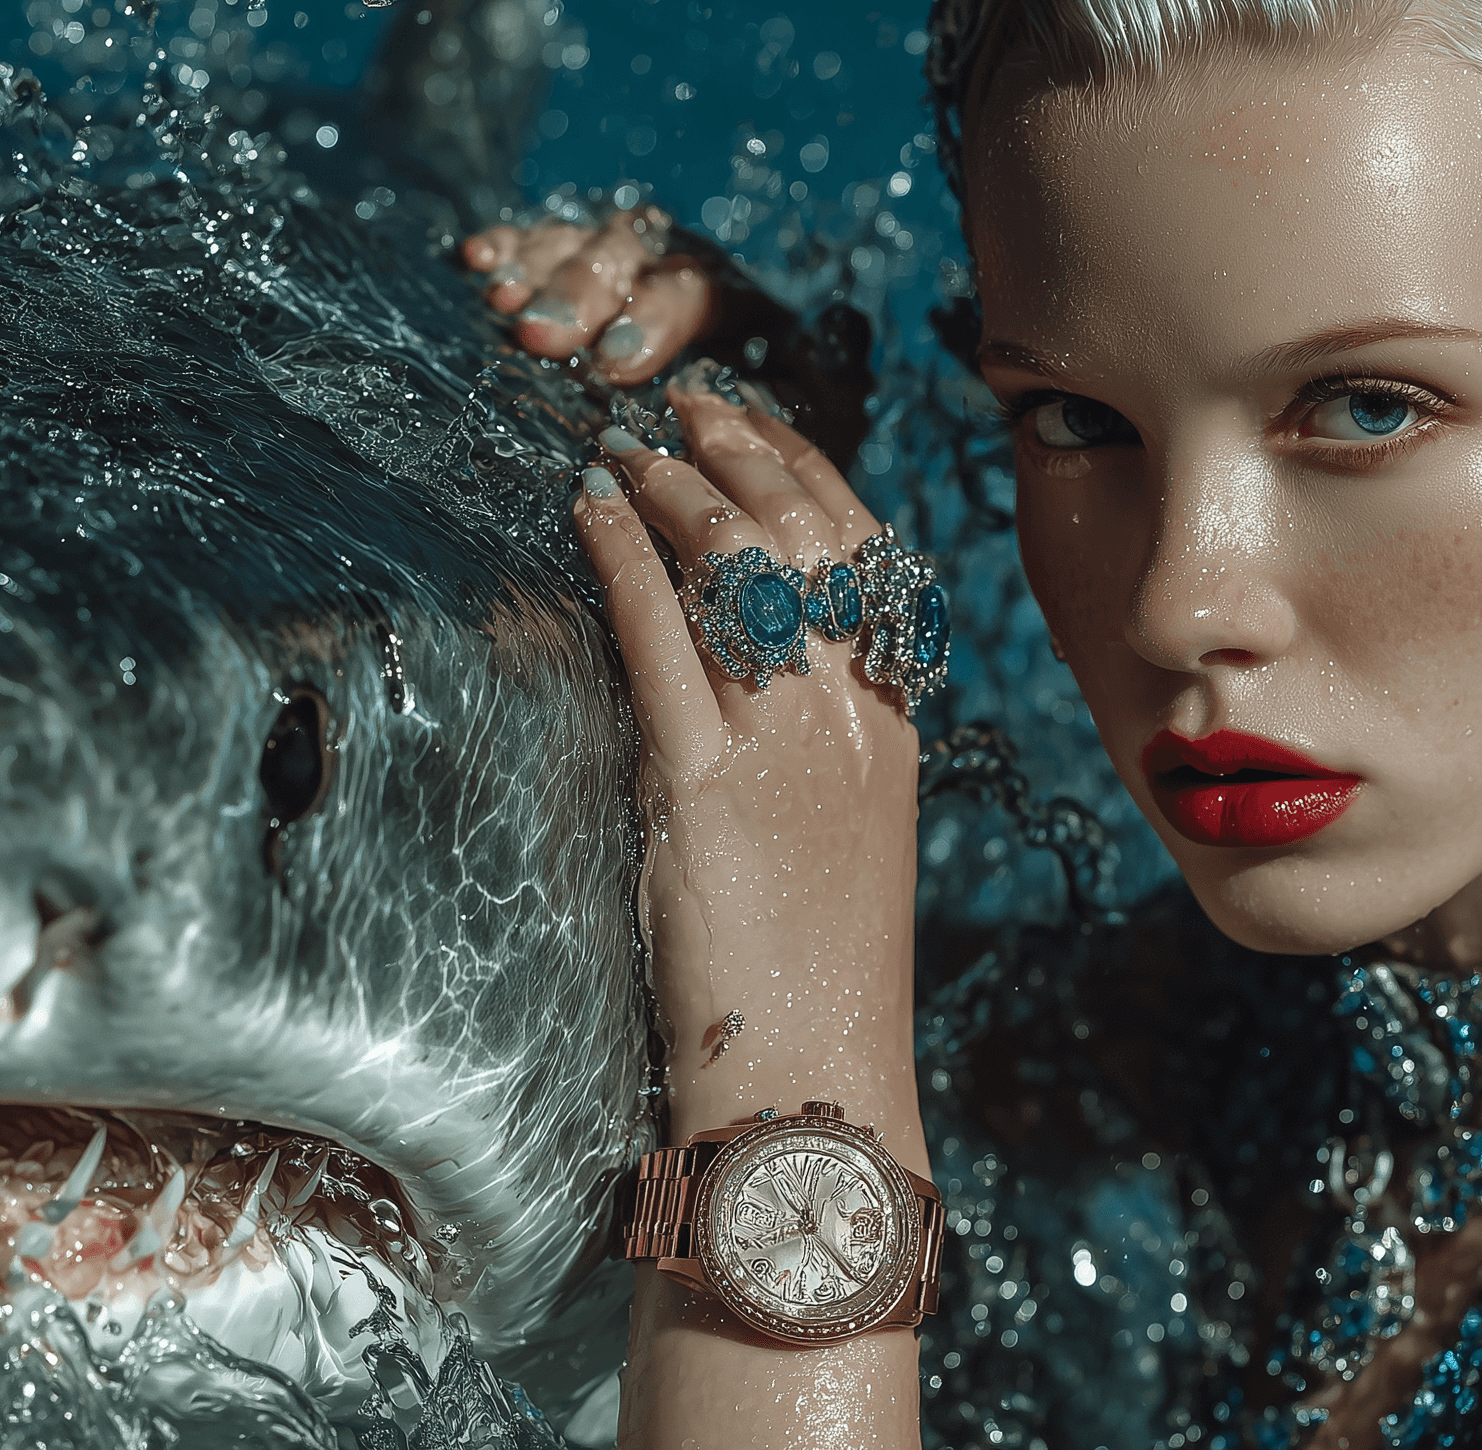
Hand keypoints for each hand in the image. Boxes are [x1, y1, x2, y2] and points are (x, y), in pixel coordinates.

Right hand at [463, 208, 879, 469]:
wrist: (748, 443)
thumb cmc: (783, 434)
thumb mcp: (825, 412)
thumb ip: (834, 376)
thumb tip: (843, 325)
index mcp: (743, 298)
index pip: (698, 289)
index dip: (654, 317)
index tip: (614, 364)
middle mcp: (682, 262)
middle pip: (631, 256)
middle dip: (583, 293)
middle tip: (540, 336)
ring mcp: (629, 260)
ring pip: (583, 243)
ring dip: (541, 270)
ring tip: (502, 302)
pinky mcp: (579, 269)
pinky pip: (542, 245)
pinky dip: (511, 249)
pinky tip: (477, 262)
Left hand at [569, 380, 922, 1152]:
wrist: (812, 1076)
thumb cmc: (813, 972)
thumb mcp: (842, 839)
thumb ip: (815, 747)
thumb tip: (749, 673)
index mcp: (891, 728)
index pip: (865, 556)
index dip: (805, 472)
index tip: (755, 422)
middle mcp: (851, 719)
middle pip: (806, 536)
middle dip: (741, 450)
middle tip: (680, 404)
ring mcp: (784, 746)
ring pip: (738, 567)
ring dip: (674, 484)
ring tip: (624, 445)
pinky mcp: (706, 785)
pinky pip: (661, 634)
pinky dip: (623, 554)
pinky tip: (590, 511)